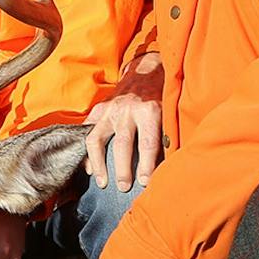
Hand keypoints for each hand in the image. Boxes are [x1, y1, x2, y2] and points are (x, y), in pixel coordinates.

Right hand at [85, 51, 162, 190]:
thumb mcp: (170, 110)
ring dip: (99, 163)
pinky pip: (88, 132)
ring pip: (97, 139)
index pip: (147, 143)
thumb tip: (171, 165)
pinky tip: (89, 169)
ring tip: (102, 183)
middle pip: (122, 144)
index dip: (147, 165)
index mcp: (149, 110)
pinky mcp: (99, 109)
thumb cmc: (161, 96)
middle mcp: (127, 109)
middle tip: (123, 188)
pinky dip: (88, 152)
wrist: (146, 70)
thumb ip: (168, 134)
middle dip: (122, 169)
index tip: (145, 183)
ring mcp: (109, 109)